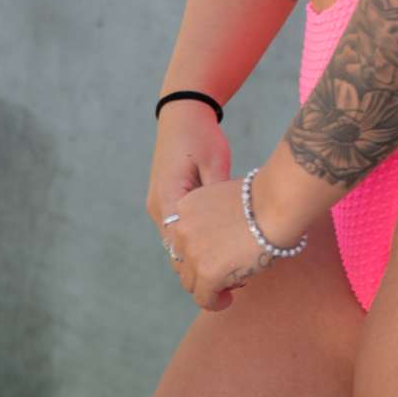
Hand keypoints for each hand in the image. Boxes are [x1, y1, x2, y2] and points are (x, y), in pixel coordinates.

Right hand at [147, 103, 238, 305]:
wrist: (182, 113)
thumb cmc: (201, 136)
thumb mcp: (216, 163)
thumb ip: (219, 196)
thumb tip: (232, 228)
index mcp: (168, 200)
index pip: (182, 251)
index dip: (206, 271)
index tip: (232, 283)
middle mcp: (158, 207)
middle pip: (178, 255)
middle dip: (205, 271)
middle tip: (239, 279)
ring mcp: (159, 204)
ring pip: (178, 247)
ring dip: (201, 259)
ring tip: (234, 268)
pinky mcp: (167, 200)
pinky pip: (179, 233)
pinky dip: (197, 245)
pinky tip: (222, 247)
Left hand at [162, 172, 277, 313]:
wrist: (277, 204)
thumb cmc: (264, 198)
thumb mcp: (225, 200)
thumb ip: (212, 218)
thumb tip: (218, 240)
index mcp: (185, 206)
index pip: (179, 238)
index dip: (195, 250)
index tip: (213, 255)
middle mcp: (182, 229)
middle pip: (181, 262)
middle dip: (198, 269)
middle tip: (221, 272)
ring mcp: (192, 252)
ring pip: (190, 282)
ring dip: (206, 286)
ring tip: (228, 286)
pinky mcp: (207, 273)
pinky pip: (204, 299)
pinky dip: (215, 302)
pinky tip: (228, 300)